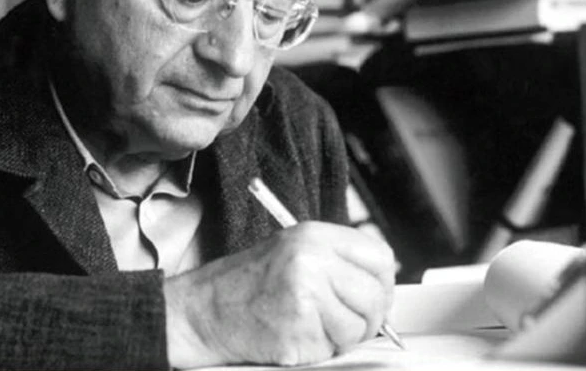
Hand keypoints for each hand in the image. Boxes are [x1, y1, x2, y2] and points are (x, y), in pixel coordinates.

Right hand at [164, 221, 395, 367]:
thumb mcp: (293, 251)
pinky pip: (334, 349)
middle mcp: (312, 260)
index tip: (371, 295)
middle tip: (346, 320)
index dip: (380, 282)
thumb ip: (336, 260)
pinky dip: (320, 350)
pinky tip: (296, 334)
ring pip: (358, 328)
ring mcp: (306, 295)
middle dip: (368, 317)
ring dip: (342, 337)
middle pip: (375, 295)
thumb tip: (379, 284)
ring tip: (311, 325)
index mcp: (313, 236)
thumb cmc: (246, 284)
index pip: (379, 257)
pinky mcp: (300, 330)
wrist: (205, 310)